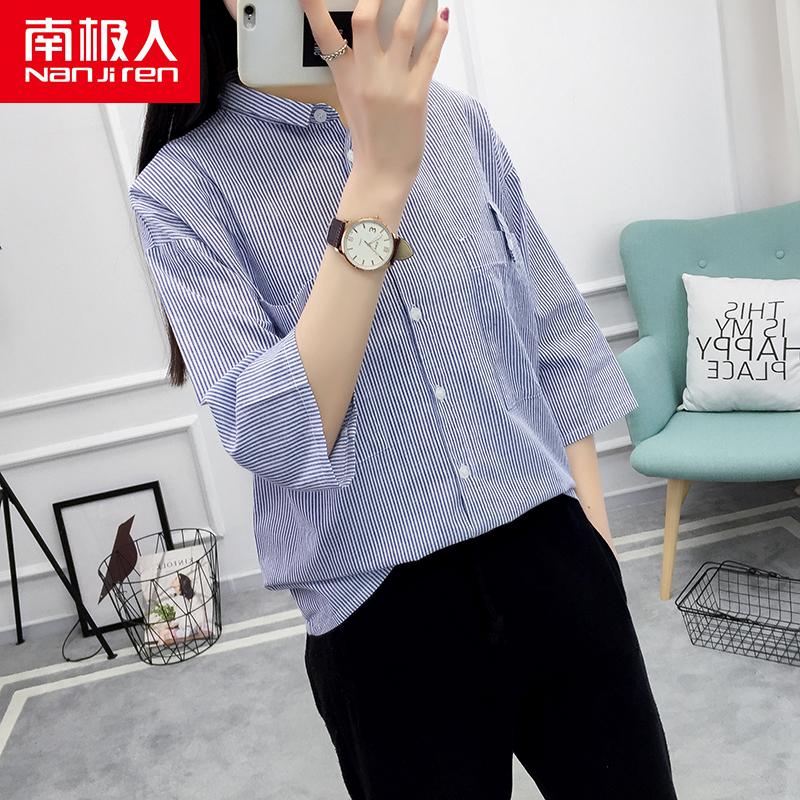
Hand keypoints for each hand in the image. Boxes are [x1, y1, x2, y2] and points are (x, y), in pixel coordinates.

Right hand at [299, 0, 449, 189]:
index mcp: (345, 77)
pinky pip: (429, 55)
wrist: (382, 172)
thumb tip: (375, 31)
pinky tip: (442, 19)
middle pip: (365, 20)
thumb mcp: (352, 97)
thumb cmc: (370, 135)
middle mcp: (367, 77)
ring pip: (404, 30)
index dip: (314, 8)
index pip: (324, 35)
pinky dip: (438, 33)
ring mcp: (392, 86)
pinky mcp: (416, 96)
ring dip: (415, 2)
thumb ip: (357, 65)